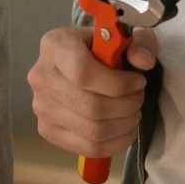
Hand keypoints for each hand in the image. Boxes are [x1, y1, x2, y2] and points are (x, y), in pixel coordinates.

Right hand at [28, 23, 157, 160]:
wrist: (78, 61)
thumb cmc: (103, 47)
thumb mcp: (126, 36)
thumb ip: (140, 43)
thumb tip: (143, 62)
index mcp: (55, 45)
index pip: (84, 74)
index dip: (118, 84)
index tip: (138, 81)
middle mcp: (41, 76)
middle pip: (91, 106)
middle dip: (127, 106)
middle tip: (138, 98)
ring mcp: (40, 106)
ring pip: (93, 130)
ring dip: (124, 125)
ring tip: (133, 112)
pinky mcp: (47, 130)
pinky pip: (88, 147)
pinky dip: (115, 143)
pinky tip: (124, 129)